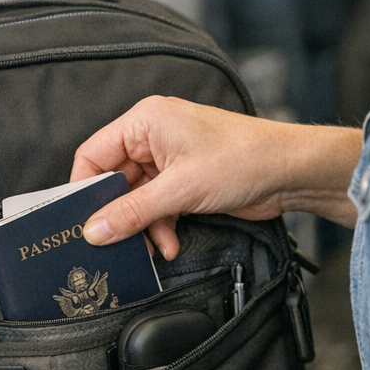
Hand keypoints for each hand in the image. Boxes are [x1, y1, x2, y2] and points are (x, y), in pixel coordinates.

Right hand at [71, 96, 360, 258]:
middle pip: (115, 180)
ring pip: (136, 199)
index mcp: (145, 121)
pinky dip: (161, 226)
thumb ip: (132, 212)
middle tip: (112, 244)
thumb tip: (94, 231)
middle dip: (119, 215)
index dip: (84, 189)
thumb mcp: (179, 190)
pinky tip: (171, 244)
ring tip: (154, 248)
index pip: (93, 154)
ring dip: (144, 226)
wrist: (291, 171)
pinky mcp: (185, 180)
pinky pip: (158, 206)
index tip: (78, 221)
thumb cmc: (242, 160)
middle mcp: (153, 136)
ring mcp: (170, 159)